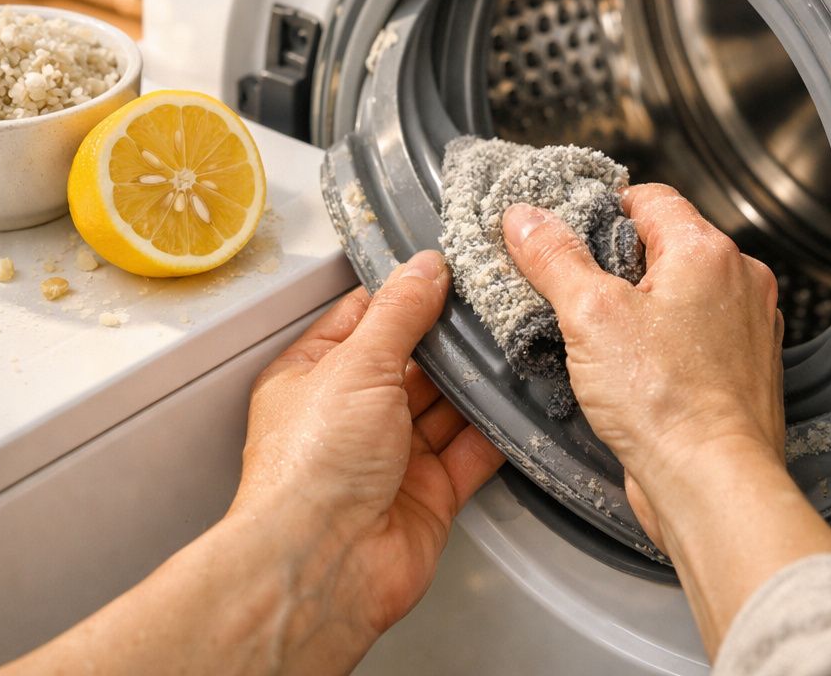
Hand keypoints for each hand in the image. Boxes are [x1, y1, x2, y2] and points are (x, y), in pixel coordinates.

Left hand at [0, 251, 502, 675]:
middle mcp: (350, 415)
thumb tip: (425, 268)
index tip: (447, 266)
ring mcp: (391, 456)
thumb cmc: (310, 468)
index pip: (362, 317)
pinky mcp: (429, 493)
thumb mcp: (356, 364)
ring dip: (476, 381)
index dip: (403, 292)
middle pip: (410, 361)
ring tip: (514, 342)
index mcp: (313, 375)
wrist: (325, 564)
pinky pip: (471, 452)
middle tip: (494, 301)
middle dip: (448, 337)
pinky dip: (496, 430)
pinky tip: (520, 402)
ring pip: (444, 405)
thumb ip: (399, 313)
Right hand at [503, 185, 830, 653]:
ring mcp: (746, 327)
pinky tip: (632, 370)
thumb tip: (527, 219)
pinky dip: (664, 344)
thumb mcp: (589, 315)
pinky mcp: (741, 370)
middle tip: (577, 291)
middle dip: (617, 263)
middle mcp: (739, 281)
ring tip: (601, 337)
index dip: (602, 210)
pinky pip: (694, 335)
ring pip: (680, 292)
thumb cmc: (667, 403)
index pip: (650, 197)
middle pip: (665, 244)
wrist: (712, 482)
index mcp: (707, 251)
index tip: (568, 233)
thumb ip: (555, 258)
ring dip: (640, 307)